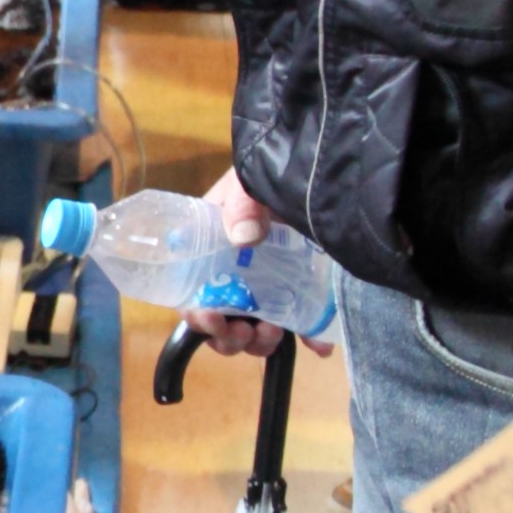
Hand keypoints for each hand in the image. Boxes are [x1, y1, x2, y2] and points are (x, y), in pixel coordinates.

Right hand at [181, 171, 329, 355]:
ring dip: (258, 342)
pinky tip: (319, 345)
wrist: (321, 167)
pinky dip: (309, 338)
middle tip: (245, 332)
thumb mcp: (250, 182)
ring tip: (273, 334)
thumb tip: (243, 237)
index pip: (192, 289)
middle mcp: (238, 269)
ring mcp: (273, 281)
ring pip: (255, 326)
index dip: (195, 313)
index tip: (210, 320)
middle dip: (228, 336)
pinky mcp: (305, 289)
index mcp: (214, 246)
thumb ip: (244, 203)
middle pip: (222, 316)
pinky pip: (302, 322)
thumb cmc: (275, 171)